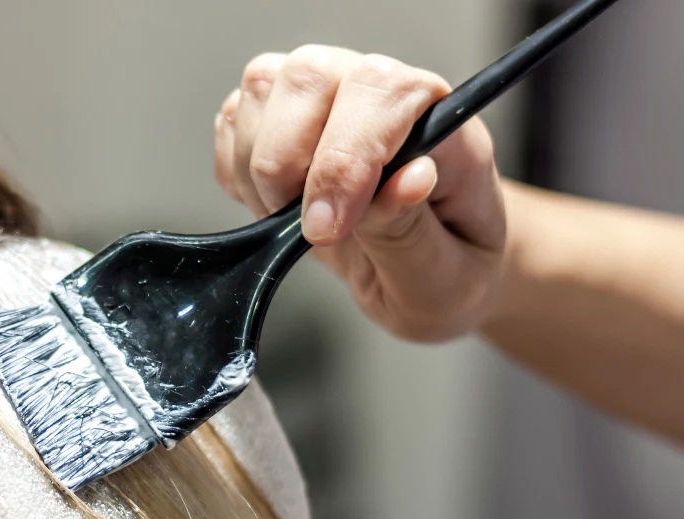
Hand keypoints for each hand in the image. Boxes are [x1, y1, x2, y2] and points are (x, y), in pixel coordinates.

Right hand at [214, 46, 508, 341]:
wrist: (435, 277)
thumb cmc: (451, 273)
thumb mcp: (445, 278)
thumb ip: (414, 230)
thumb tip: (403, 182)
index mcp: (439, 122)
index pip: (382, 92)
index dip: (343, 158)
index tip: (328, 228)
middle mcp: (378, 94)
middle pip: (307, 76)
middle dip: (287, 162)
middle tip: (308, 229)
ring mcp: (325, 99)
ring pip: (260, 91)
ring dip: (259, 171)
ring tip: (295, 222)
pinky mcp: (279, 118)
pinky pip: (232, 123)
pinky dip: (237, 175)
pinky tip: (275, 210)